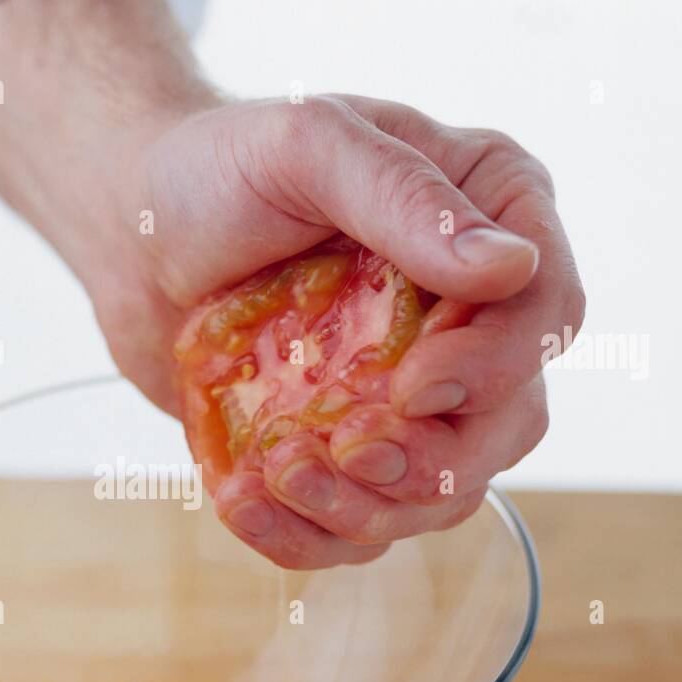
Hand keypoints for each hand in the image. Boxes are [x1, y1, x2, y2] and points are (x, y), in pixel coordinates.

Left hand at [0, 0, 583, 568]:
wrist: (135, 233)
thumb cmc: (221, 170)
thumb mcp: (308, 147)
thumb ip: (403, 198)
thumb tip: (512, 268)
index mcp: (488, 224)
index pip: (546, 314)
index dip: (495, 369)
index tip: (411, 387)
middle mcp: (465, 321)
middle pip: (509, 425)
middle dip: (436, 460)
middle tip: (348, 447)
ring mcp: (407, 397)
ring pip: (439, 495)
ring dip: (367, 507)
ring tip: (278, 469)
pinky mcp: (342, 452)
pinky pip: (355, 527)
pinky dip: (304, 535)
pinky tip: (242, 500)